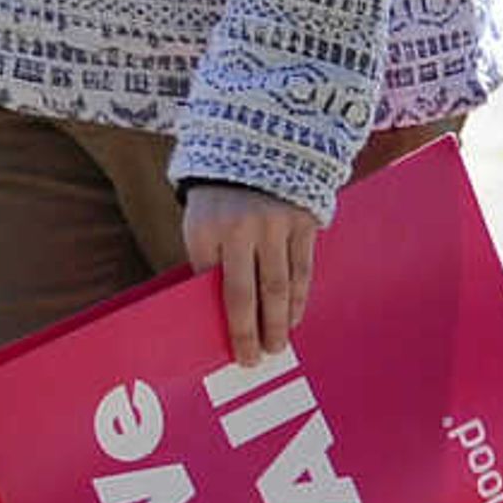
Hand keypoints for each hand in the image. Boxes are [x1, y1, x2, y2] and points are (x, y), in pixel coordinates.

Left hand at [183, 181, 320, 366]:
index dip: (220, 318)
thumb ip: (208, 259)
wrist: (257, 142)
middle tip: (252, 360)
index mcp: (205, 228)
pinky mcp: (303, 222)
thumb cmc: (220, 195)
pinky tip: (294, 316)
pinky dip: (299, 298)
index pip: (210, 284)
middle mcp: (241, 228)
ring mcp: (275, 225)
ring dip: (279, 322)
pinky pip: (302, 270)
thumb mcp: (199, 220)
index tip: (226, 347)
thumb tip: (217, 308)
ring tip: (276, 345)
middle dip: (250, 332)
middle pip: (247, 294)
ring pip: (280, 287)